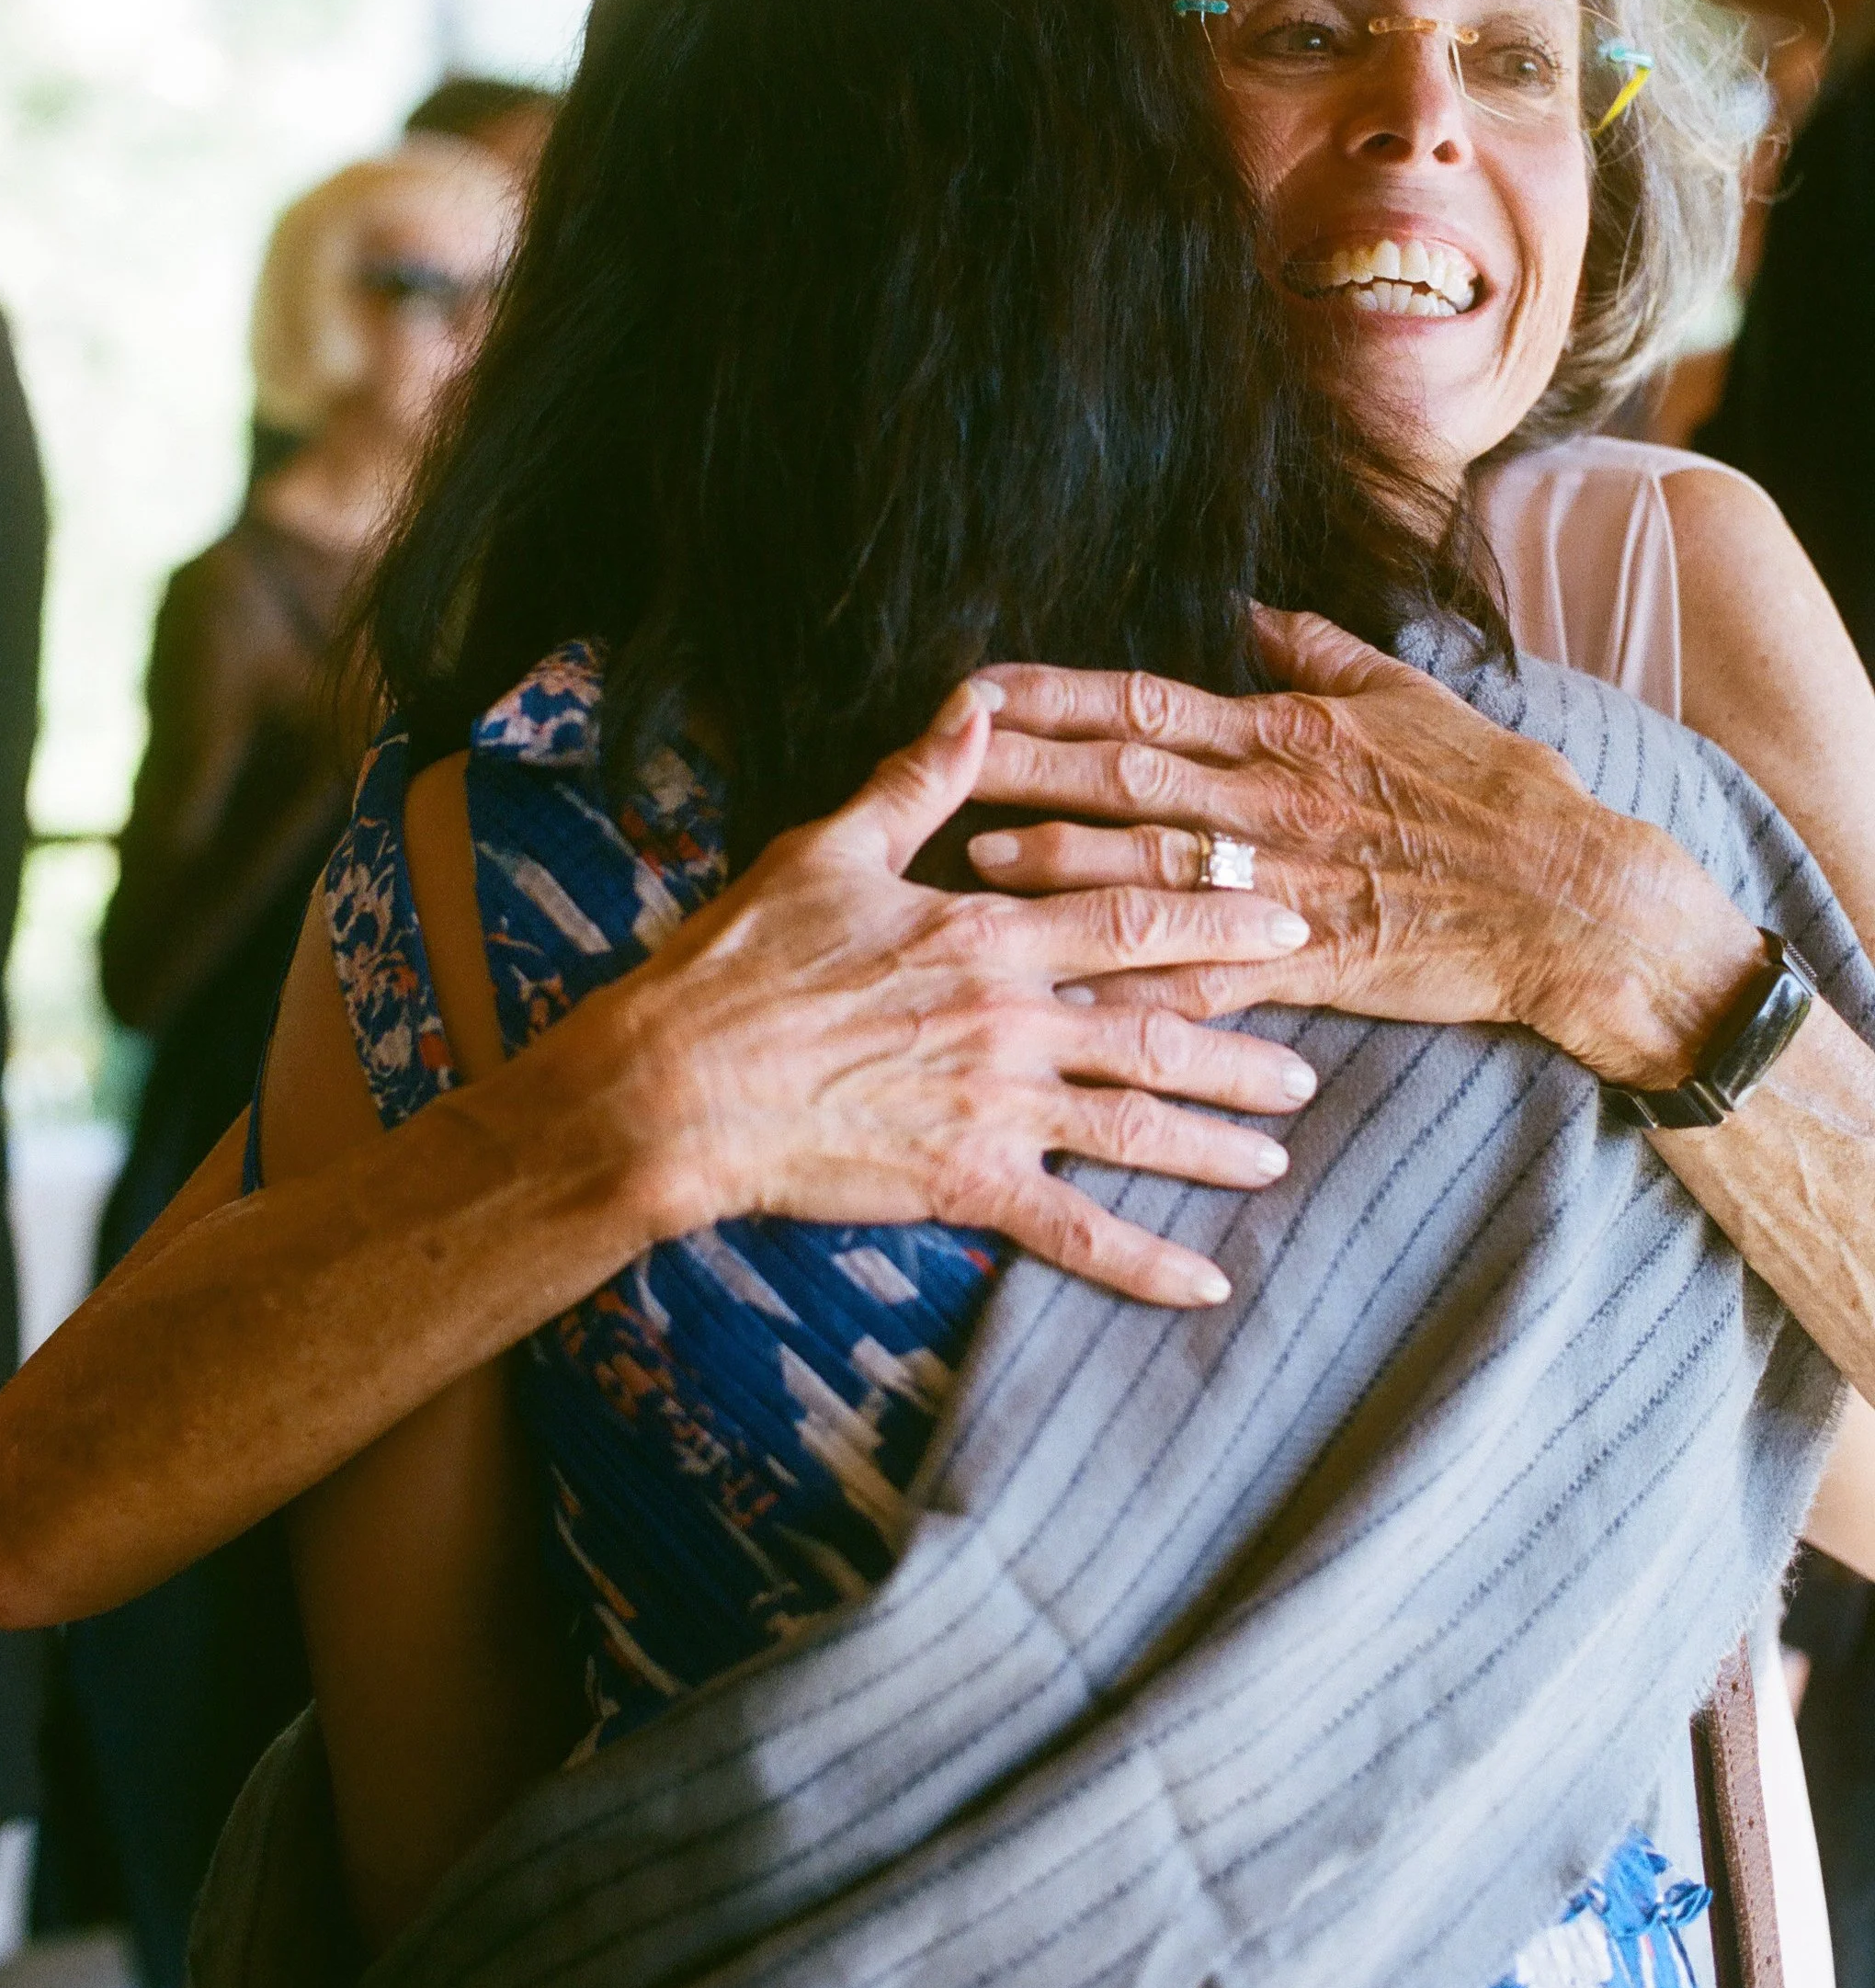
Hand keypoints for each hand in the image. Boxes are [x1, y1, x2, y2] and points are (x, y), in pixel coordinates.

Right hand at [480, 680, 1324, 1310]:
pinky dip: (1146, 1262)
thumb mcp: (830, 848)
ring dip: (1217, 1141)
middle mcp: (1010, 1018)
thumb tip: (977, 704)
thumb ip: (918, 781)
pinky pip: (1075, 1230)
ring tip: (1279, 1152)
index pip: (1132, 913)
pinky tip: (1206, 1283)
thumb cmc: (743, 961)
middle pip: (1159, 1024)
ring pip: (1137, 1125)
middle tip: (1312, 1057)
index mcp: (987, 931)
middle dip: (1244, 1042)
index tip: (1289, 914)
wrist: (675, 1083)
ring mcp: (994, 1106)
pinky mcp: (964, 1183)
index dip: (1221, 912)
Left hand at [962, 610, 1766, 1091]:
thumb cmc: (1493, 789)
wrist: (1572, 895)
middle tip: (937, 763)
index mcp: (1286, 732)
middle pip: (1123, 777)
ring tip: (974, 860)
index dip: (1055, 695)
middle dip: (1024, 766)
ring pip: (1148, 868)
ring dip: (1060, 863)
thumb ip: (1316, 651)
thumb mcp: (1407, 693)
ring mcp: (1285, 884)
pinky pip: (1205, 977)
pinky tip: (1070, 989)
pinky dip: (1137, 983)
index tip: (978, 687)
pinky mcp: (1309, 964)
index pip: (1145, 702)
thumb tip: (1247, 610)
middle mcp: (1272, 801)